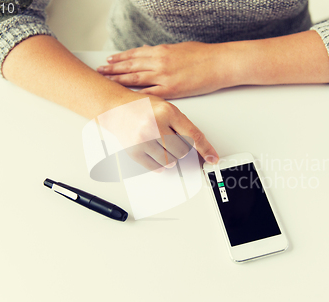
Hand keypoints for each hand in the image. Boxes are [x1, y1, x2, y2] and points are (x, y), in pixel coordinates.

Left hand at [97, 42, 230, 98]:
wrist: (219, 63)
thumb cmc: (204, 55)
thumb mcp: (179, 48)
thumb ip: (162, 51)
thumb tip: (148, 50)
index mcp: (161, 51)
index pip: (134, 54)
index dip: (120, 58)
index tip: (109, 60)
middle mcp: (159, 62)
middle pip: (130, 66)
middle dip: (113, 69)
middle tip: (100, 71)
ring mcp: (163, 77)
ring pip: (135, 79)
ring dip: (118, 81)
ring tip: (106, 81)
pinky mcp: (171, 90)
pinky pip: (149, 93)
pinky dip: (136, 95)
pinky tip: (125, 97)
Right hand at [100, 93, 218, 172]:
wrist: (115, 107)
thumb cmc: (141, 106)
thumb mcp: (166, 107)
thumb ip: (181, 124)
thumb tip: (197, 146)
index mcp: (167, 112)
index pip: (193, 135)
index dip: (206, 149)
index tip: (213, 159)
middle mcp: (155, 125)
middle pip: (182, 151)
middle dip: (181, 149)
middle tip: (172, 141)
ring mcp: (144, 139)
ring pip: (170, 161)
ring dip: (170, 157)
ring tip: (161, 144)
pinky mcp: (134, 151)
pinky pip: (155, 167)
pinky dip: (159, 164)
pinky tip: (155, 153)